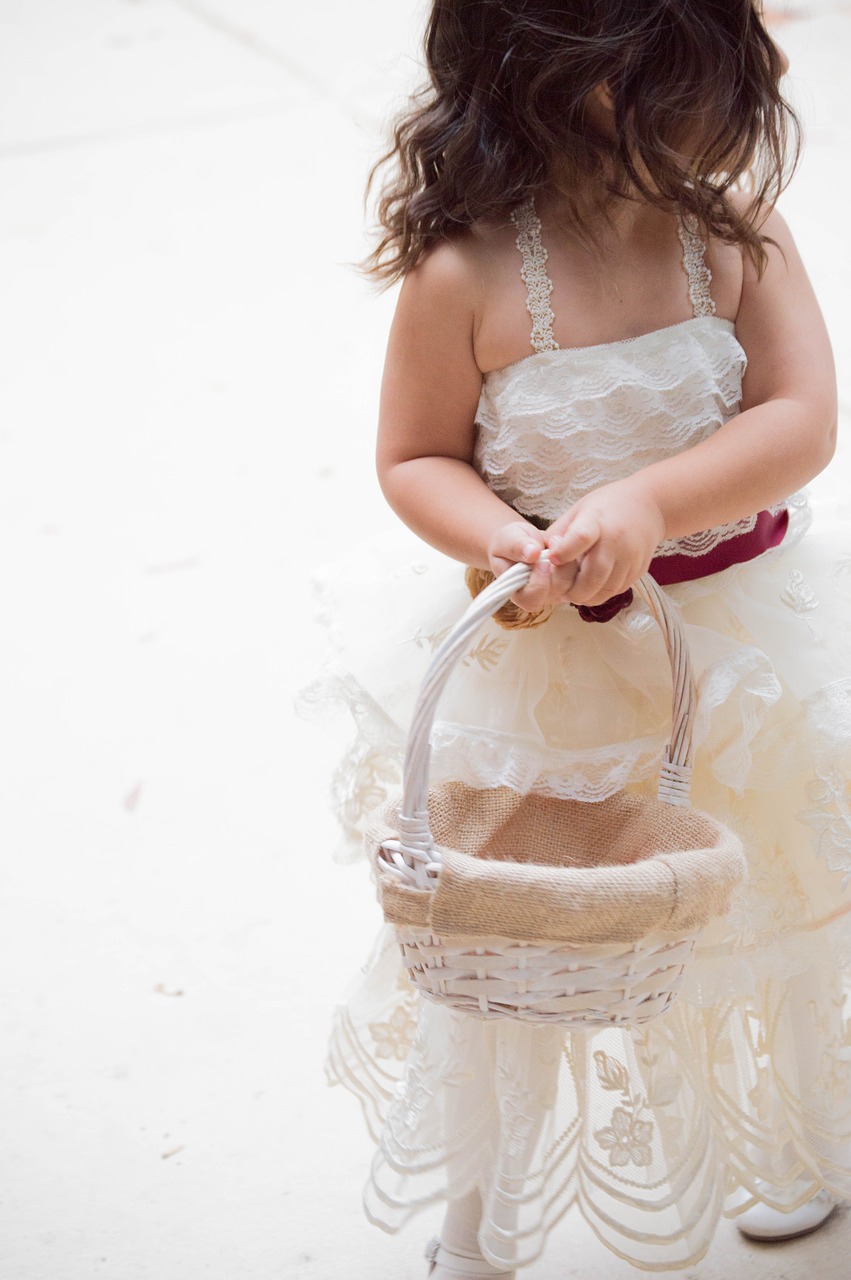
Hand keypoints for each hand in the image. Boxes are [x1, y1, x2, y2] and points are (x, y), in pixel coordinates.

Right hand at [487, 520, 578, 612]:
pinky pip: (581, 577)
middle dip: (557, 569)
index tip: (541, 560)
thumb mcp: (507, 538)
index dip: (538, 584)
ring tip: (557, 541)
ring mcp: (556, 591)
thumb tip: (532, 554)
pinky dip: (577, 560)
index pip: (529, 600)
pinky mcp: (571, 582)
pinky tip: (567, 546)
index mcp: (518, 591)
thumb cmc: (512, 542)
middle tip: (552, 542)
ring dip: (568, 562)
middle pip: (555, 594)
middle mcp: (539, 596)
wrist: (525, 539)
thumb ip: (515, 546)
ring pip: (571, 586)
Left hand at [546, 477, 666, 606]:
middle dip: (571, 589)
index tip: (550, 560)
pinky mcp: (638, 570)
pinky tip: (592, 586)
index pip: (580, 538)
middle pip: (592, 576)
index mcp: (596, 520)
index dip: (563, 553)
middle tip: (560, 590)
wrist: (650, 506)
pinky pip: (615, 591)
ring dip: (585, 596)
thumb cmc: (608, 506)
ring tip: (573, 590)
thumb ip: (559, 532)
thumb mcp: (579, 510)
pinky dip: (600, 593)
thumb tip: (537, 555)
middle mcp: (616, 540)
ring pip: (604, 590)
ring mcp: (630, 557)